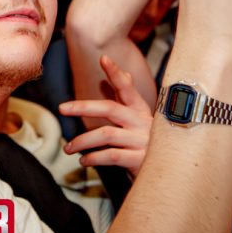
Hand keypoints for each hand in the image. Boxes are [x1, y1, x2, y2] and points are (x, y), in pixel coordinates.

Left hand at [60, 55, 152, 176]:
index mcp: (141, 112)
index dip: (116, 73)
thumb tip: (118, 76)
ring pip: (107, 134)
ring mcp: (143, 142)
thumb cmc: (147, 146)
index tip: (104, 58)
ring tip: (68, 148)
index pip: (128, 89)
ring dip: (83, 140)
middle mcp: (143, 123)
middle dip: (84, 107)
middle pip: (110, 109)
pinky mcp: (140, 160)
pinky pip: (112, 156)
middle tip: (62, 108)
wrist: (169, 174)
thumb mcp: (138, 122)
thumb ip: (125, 102)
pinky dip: (94, 157)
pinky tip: (84, 160)